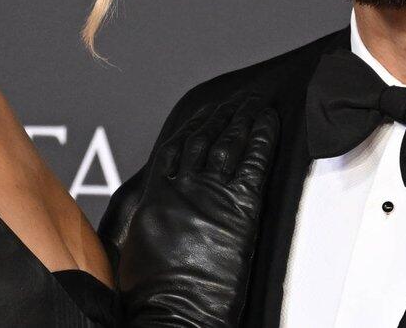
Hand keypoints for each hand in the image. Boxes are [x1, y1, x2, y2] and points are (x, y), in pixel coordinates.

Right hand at [115, 94, 278, 327]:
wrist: (172, 311)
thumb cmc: (150, 294)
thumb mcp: (136, 247)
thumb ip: (144, 219)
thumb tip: (151, 210)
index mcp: (155, 195)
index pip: (176, 148)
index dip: (192, 126)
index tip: (202, 113)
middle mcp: (182, 187)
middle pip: (204, 138)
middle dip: (222, 115)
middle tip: (236, 98)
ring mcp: (210, 194)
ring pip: (229, 143)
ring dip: (243, 118)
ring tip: (254, 102)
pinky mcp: (239, 207)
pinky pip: (254, 161)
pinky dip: (263, 137)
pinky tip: (269, 121)